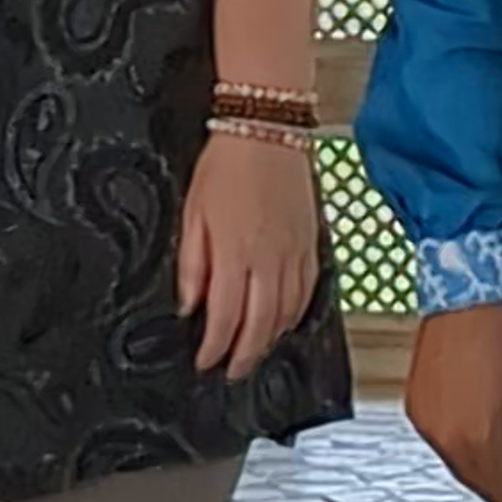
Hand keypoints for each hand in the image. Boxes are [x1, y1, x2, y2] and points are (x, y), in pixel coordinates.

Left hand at [181, 129, 322, 382]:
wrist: (267, 129)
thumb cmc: (226, 165)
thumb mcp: (193, 213)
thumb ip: (192, 264)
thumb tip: (189, 304)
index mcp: (236, 254)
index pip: (226, 318)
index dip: (215, 348)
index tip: (205, 361)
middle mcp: (270, 260)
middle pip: (261, 326)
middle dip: (245, 355)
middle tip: (232, 371)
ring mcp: (295, 253)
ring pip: (287, 313)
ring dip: (270, 339)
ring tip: (254, 351)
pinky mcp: (311, 243)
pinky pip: (307, 291)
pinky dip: (295, 314)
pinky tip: (283, 320)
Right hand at [405, 300, 501, 501]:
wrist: (475, 283)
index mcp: (482, 440)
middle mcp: (446, 438)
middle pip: (488, 489)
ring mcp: (426, 423)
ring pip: (466, 468)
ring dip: (490, 453)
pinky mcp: (415, 406)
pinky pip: (446, 442)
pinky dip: (466, 433)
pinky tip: (483, 399)